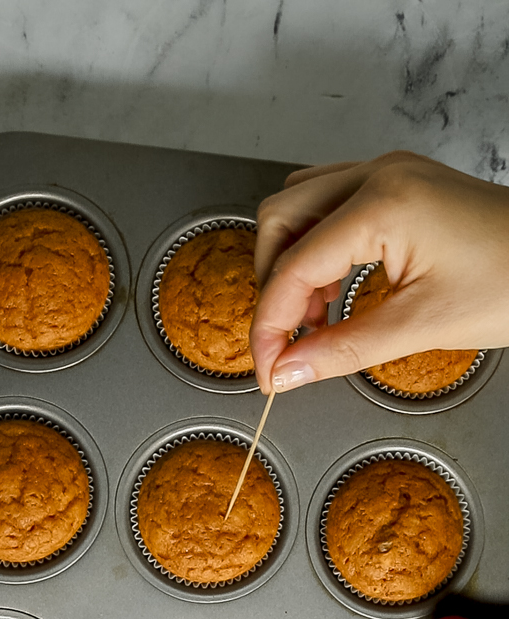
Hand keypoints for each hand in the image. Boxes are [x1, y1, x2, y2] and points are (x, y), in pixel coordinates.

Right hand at [250, 151, 508, 393]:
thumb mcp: (421, 326)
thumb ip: (343, 349)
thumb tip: (289, 370)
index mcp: (382, 204)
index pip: (293, 267)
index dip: (270, 325)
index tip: (270, 369)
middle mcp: (378, 175)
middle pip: (280, 220)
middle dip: (272, 285)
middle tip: (287, 342)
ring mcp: (390, 175)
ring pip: (301, 206)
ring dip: (292, 262)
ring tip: (315, 319)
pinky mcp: (401, 186)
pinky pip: (332, 205)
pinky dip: (319, 248)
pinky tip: (336, 291)